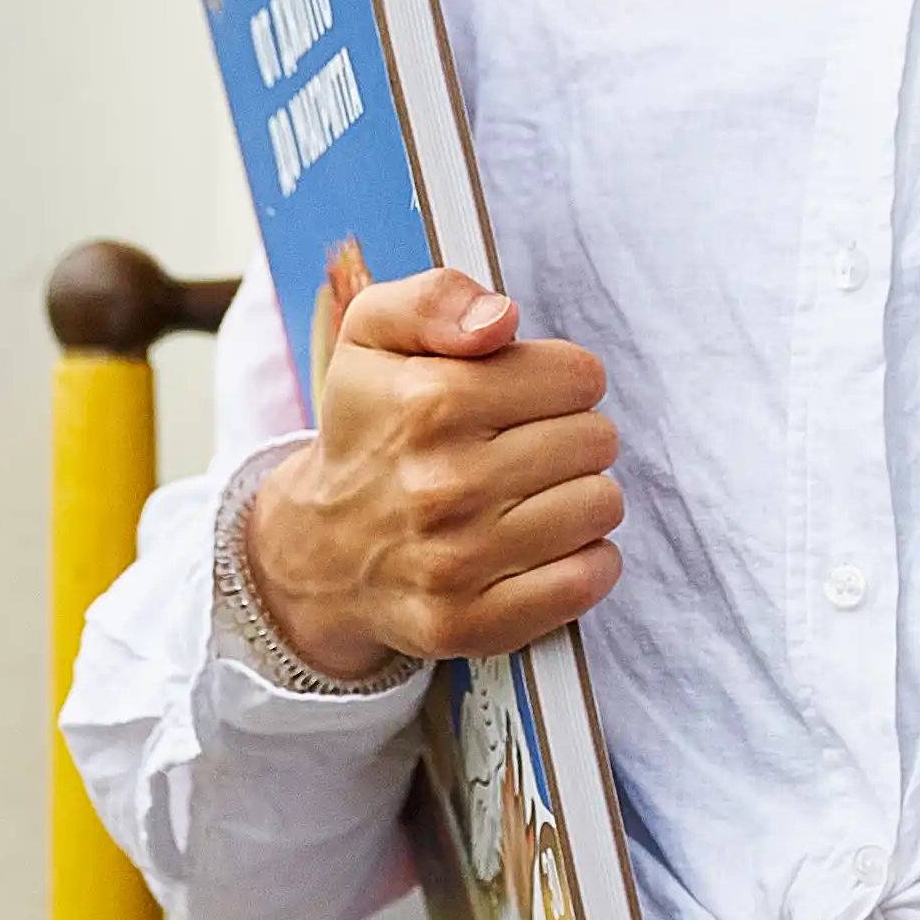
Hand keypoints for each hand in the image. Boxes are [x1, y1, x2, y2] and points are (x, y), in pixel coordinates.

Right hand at [241, 265, 621, 677]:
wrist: (319, 550)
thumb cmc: (366, 430)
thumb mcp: (372, 333)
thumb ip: (435, 297)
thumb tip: (500, 318)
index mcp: (427, 402)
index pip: (578, 376)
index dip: (559, 378)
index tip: (524, 395)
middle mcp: (442, 484)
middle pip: (596, 440)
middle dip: (570, 436)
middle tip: (524, 448)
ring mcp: (456, 562)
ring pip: (600, 506)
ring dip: (578, 498)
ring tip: (531, 496)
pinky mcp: (470, 623)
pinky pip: (587, 578)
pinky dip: (582, 561)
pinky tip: (541, 546)